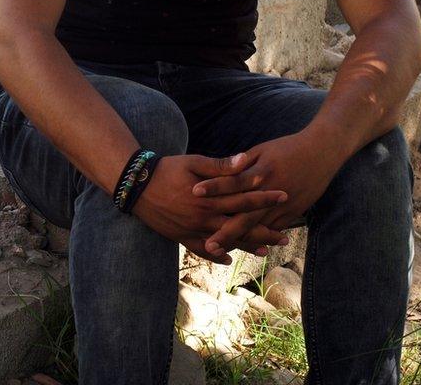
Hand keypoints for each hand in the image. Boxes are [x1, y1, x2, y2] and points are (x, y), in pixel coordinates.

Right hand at [131, 152, 289, 264]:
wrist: (136, 186)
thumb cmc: (166, 169)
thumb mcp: (193, 162)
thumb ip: (221, 166)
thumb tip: (246, 161)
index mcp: (210, 197)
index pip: (243, 199)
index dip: (265, 198)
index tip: (284, 196)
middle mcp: (204, 217)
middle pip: (240, 225)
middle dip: (263, 230)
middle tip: (284, 237)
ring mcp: (193, 230)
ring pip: (225, 240)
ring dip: (245, 246)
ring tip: (264, 251)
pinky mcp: (181, 237)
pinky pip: (202, 250)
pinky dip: (216, 255)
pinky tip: (228, 259)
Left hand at [190, 131, 344, 258]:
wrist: (321, 152)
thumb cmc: (288, 148)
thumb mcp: (262, 150)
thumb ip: (241, 163)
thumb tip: (220, 171)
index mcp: (260, 172)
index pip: (232, 181)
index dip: (214, 186)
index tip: (194, 192)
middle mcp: (270, 192)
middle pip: (245, 216)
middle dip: (226, 232)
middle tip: (208, 245)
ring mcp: (283, 206)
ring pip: (259, 228)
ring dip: (241, 241)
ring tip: (224, 253)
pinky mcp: (293, 213)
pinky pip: (273, 229)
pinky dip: (260, 240)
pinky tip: (247, 249)